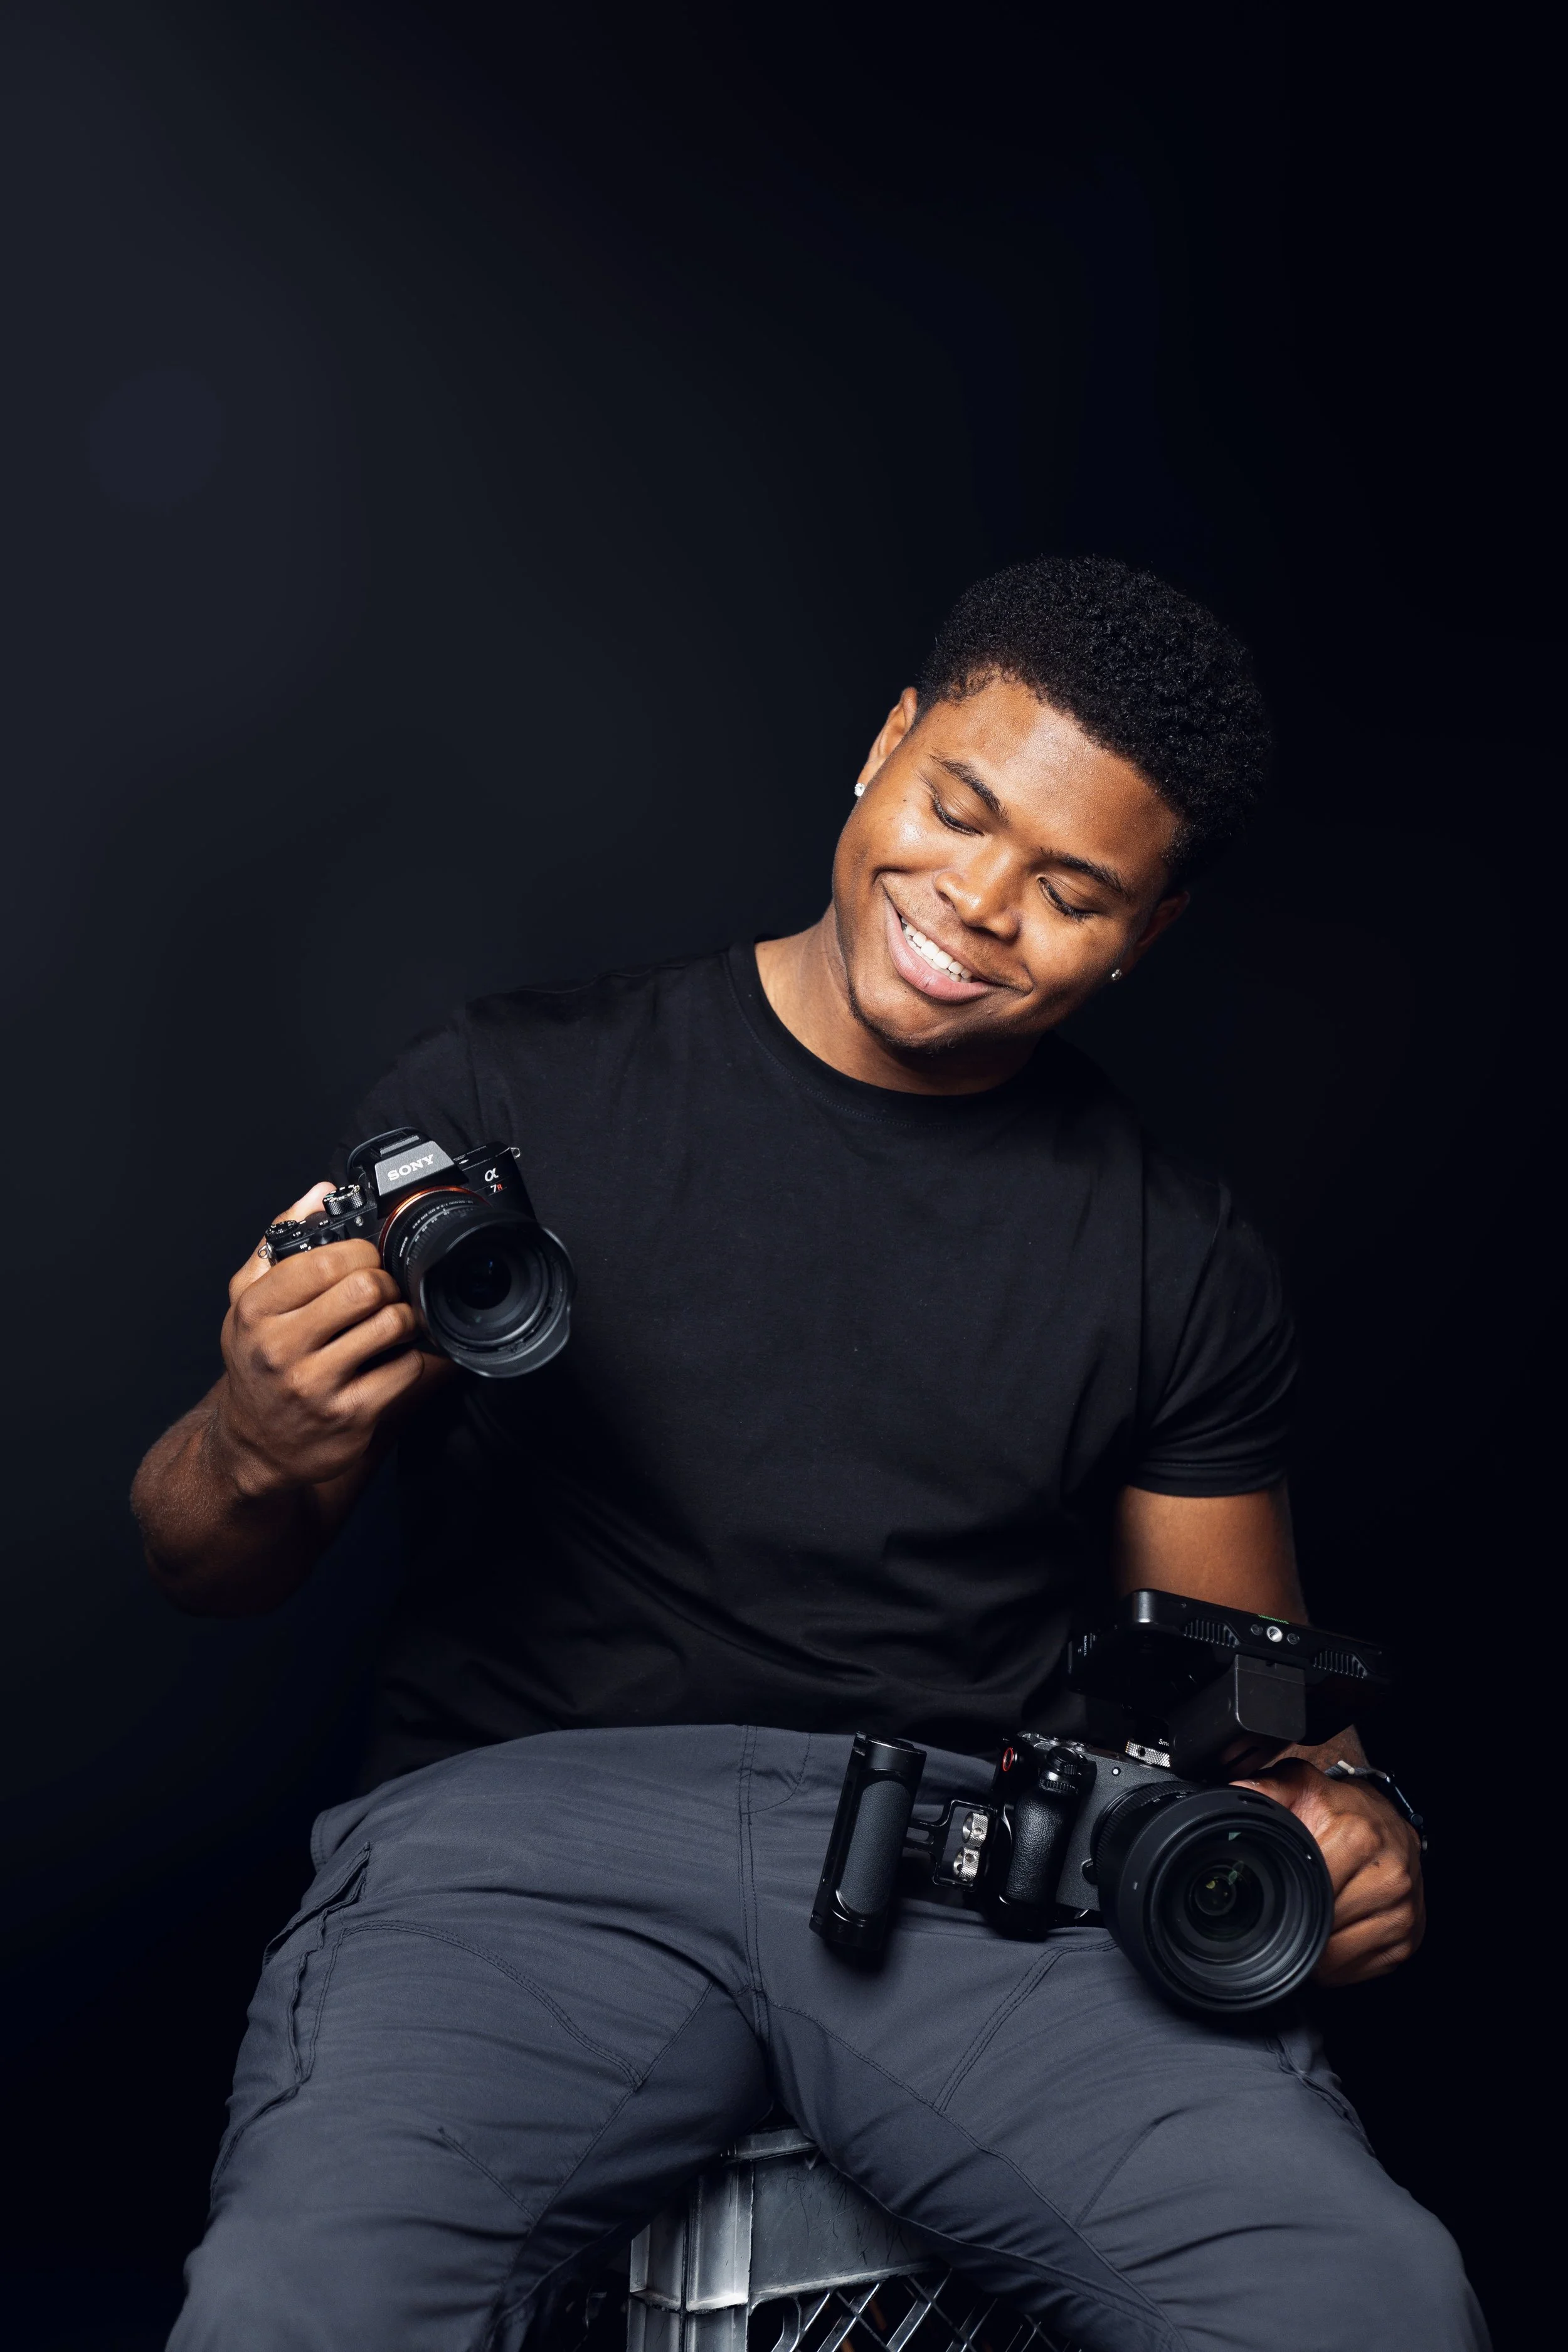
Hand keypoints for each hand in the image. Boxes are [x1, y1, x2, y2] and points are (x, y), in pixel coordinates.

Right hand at [216, 1181, 451, 1493]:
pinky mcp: (349, 1416)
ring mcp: (316, 1385)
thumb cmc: (255, 1366)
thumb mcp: (246, 1302)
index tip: (366, 1260)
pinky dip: (411, 1357)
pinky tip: (395, 1356)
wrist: (253, 1447)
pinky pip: (404, 1368)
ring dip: (405, 1318)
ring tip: (394, 1321)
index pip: (325, 1260)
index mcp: (255, 1311)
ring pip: (391, 1326)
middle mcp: (280, 1347)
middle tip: (386, 1291)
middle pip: (365, 1288)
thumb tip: (318, 1193)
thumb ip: (278, 1242)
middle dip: (387, 1283)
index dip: (361, 1253)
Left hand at [1231, 1757, 1424, 1986]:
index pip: (1308, 1888)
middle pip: (1321, 1925)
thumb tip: (1234, 1793)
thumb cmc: (1343, 1809)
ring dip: (1315, 1949)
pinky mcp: (1409, 1940)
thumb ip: (1268, 1790)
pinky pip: (1359, 1970)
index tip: (1274, 1890)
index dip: (1283, 1894)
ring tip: (1309, 1920)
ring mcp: (1403, 1912)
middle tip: (1289, 1905)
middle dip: (1298, 1921)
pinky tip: (1331, 1936)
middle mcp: (1389, 1876)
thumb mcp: (1303, 1786)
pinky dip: (1337, 1963)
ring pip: (1338, 1957)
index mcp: (1359, 1838)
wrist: (1391, 1822)